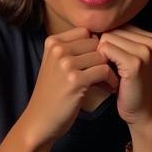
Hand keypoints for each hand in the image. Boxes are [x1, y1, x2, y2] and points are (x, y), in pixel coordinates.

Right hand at [21, 28, 118, 143]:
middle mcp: (58, 50)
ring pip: (102, 56)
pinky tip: (109, 88)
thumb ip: (73, 49)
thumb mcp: (55, 64)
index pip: (85, 31)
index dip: (95, 46)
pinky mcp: (75, 80)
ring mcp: (66, 64)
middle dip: (104, 58)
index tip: (97, 61)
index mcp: (52, 42)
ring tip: (108, 82)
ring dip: (110, 70)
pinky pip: (104, 71)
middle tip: (106, 74)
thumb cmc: (52, 93)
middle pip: (96, 43)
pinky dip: (111, 80)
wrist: (40, 120)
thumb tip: (104, 40)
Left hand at [96, 25, 151, 127]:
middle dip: (103, 49)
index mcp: (149, 37)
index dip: (107, 44)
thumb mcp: (127, 58)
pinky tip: (109, 77)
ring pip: (106, 38)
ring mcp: (144, 51)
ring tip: (109, 73)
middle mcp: (150, 40)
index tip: (111, 62)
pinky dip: (101, 63)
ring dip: (101, 56)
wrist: (141, 110)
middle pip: (110, 31)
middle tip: (108, 69)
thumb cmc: (129, 85)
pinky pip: (105, 50)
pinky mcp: (135, 62)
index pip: (116, 27)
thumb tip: (89, 28)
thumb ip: (117, 41)